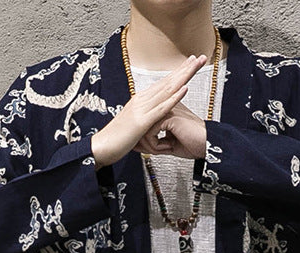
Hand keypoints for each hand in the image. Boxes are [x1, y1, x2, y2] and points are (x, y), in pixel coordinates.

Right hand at [91, 53, 207, 168]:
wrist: (101, 147)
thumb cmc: (116, 139)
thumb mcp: (133, 125)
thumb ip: (142, 117)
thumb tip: (150, 117)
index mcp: (139, 100)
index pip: (162, 83)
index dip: (177, 72)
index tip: (190, 63)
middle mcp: (141, 100)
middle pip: (166, 81)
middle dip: (184, 69)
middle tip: (198, 58)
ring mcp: (141, 109)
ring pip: (166, 90)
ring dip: (182, 77)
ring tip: (195, 66)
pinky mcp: (142, 121)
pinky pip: (161, 108)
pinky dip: (174, 97)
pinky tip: (184, 88)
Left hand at [132, 101, 206, 159]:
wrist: (208, 145)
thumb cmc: (193, 145)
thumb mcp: (168, 145)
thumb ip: (152, 144)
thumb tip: (137, 146)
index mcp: (166, 110)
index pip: (146, 122)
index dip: (142, 138)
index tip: (144, 149)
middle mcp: (166, 108)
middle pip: (142, 125)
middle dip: (144, 143)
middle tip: (153, 152)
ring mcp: (167, 110)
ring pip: (144, 129)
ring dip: (151, 145)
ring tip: (164, 149)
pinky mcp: (169, 117)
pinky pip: (151, 132)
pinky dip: (156, 145)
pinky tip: (168, 146)